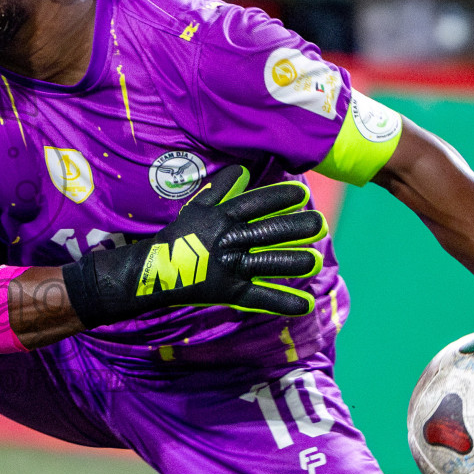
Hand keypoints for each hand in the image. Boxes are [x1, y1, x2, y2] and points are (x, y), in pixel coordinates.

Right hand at [62, 165, 327, 327]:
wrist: (154, 272)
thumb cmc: (178, 236)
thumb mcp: (196, 207)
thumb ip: (220, 187)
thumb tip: (242, 168)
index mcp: (221, 217)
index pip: (256, 203)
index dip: (280, 197)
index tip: (302, 194)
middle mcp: (228, 240)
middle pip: (268, 231)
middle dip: (297, 227)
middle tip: (319, 223)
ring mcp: (230, 267)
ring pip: (268, 262)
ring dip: (294, 261)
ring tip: (316, 259)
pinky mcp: (230, 292)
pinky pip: (260, 298)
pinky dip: (283, 303)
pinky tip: (306, 305)